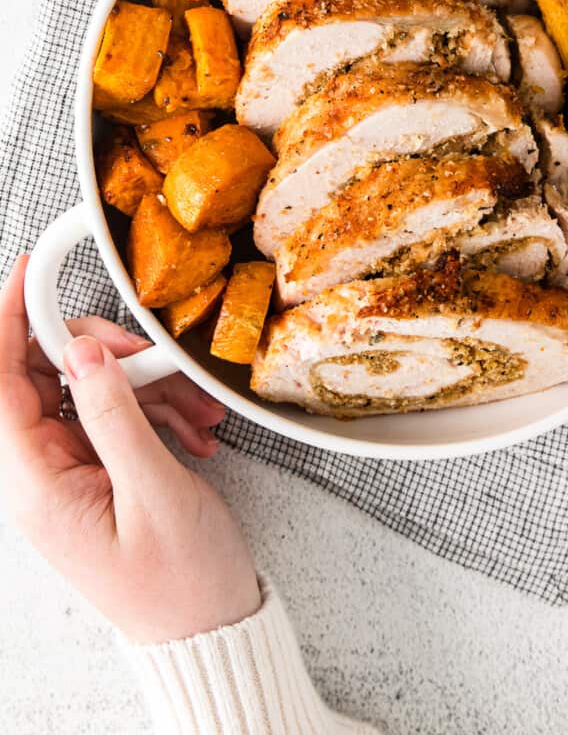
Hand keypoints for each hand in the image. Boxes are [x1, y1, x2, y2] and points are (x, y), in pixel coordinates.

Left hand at [0, 256, 260, 642]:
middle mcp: (44, 476)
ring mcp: (72, 475)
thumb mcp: (154, 491)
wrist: (212, 632)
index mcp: (37, 486)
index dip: (8, 321)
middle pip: (46, 378)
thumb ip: (115, 415)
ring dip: (143, 386)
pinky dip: (155, 410)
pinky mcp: (101, 475)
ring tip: (193, 409)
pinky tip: (193, 430)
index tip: (29, 270)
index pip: (0, 385)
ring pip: (88, 393)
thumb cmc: (182, 581)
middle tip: (150, 353)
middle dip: (100, 354)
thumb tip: (82, 352)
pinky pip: (115, 418)